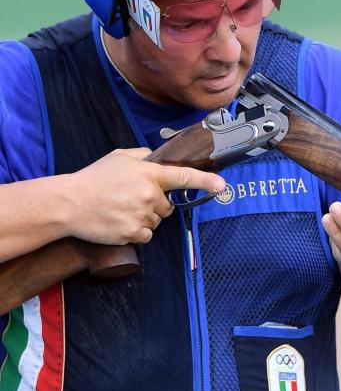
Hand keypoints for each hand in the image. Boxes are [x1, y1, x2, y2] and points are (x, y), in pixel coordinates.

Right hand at [63, 148, 225, 244]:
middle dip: (157, 203)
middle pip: (168, 205)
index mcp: (149, 174)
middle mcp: (150, 195)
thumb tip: (157, 158)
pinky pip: (146, 235)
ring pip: (157, 221)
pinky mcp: (133, 233)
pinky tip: (121, 222)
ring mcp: (143, 216)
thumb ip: (143, 156)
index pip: (183, 177)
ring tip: (122, 210)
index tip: (222, 185)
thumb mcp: (119, 157)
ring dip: (146, 217)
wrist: (69, 203)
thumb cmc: (94, 178)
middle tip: (133, 199)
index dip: (205, 181)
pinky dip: (137, 231)